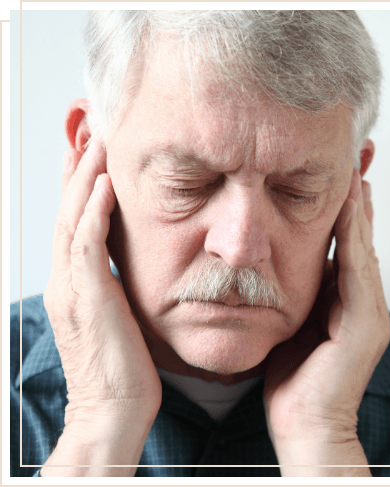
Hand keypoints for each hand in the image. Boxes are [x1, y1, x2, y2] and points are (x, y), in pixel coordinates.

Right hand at [42, 141, 161, 474]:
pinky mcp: (86, 298)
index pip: (73, 221)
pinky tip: (102, 183)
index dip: (78, 184)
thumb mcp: (117, 316)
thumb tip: (128, 265)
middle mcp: (65, 279)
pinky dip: (91, 210)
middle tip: (87, 130)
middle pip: (66, 210)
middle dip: (76, 168)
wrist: (113, 409)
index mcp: (73, 283)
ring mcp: (71, 287)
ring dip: (82, 177)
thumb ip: (115, 286)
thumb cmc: (122, 366)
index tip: (90, 152)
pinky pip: (86, 244)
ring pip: (71, 219)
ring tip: (95, 141)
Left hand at [263, 169, 389, 474]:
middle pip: (360, 238)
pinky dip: (354, 237)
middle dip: (357, 198)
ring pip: (364, 247)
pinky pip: (358, 270)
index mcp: (342, 301)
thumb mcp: (289, 326)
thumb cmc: (292, 379)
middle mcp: (362, 301)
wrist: (304, 425)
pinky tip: (350, 208)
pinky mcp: (365, 324)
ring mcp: (368, 312)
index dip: (343, 209)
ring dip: (359, 209)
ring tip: (355, 170)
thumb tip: (273, 268)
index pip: (345, 244)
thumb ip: (292, 296)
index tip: (337, 175)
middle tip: (356, 156)